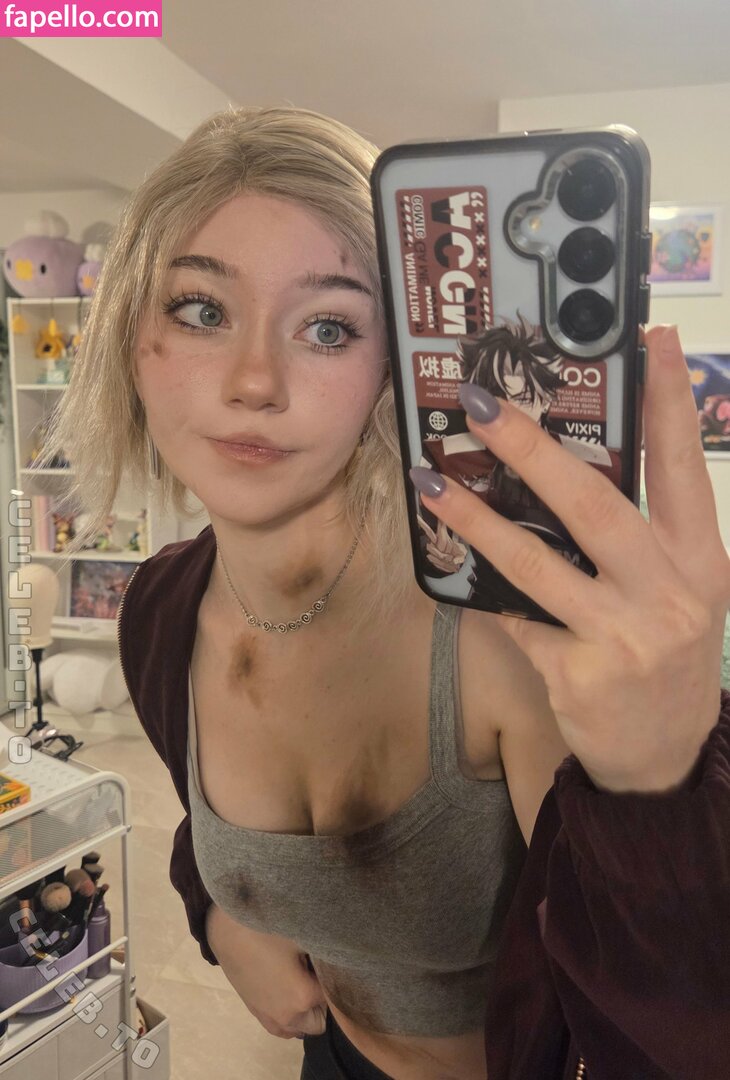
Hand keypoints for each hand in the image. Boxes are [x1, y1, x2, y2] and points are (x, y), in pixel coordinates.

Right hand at [206, 904, 325, 1037]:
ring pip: (301, 1027)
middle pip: (321, 1020)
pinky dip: (292, 1014)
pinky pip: (284, 1026)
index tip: (334, 967)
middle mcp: (289, 1018)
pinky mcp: (257, 1014)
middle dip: (324, 1001)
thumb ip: (328, 954)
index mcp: (304, 998)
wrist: (228, 931)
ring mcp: (271, 1019)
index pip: (336, 1002)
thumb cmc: (268, 930)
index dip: (337, 983)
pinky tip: (288, 986)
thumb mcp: (304, 936)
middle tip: (320, 974)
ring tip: (304, 981)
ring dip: (308, 1011)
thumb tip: (344, 961)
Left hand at [411, 325, 729, 792]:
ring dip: (477, 520)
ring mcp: (624, 636)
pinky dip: (485, 592)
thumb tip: (571, 470)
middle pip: (595, 504)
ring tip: (433, 483)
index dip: (669, 402)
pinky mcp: (578, 673)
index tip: (648, 342)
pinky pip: (517, 619)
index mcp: (701, 560)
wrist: (666, 757)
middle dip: (533, 449)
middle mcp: (670, 593)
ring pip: (537, 562)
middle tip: (483, 405)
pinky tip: (454, 566)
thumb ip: (644, 537)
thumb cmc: (667, 657)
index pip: (686, 467)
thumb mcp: (680, 591)